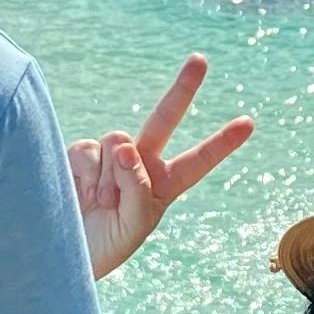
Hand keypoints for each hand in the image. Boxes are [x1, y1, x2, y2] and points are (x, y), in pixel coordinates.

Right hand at [72, 54, 252, 281]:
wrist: (65, 253)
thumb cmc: (107, 245)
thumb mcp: (135, 224)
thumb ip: (136, 186)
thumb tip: (124, 145)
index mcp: (164, 184)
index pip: (198, 160)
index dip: (221, 143)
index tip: (248, 123)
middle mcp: (140, 163)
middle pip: (164, 118)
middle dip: (182, 89)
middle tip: (201, 59)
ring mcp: (110, 156)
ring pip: (118, 140)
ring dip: (109, 177)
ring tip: (102, 204)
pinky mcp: (81, 154)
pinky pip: (88, 148)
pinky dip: (87, 173)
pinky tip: (81, 193)